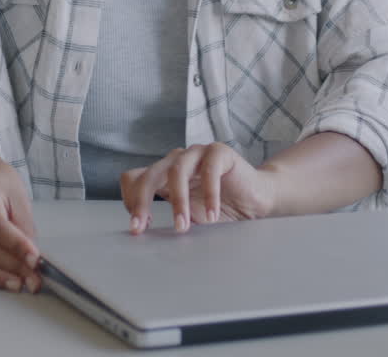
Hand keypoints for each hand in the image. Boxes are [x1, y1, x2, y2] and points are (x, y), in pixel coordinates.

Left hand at [119, 143, 275, 234]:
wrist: (256, 200)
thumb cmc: (220, 209)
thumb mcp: (189, 217)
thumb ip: (168, 218)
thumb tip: (146, 236)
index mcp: (164, 174)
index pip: (133, 179)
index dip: (131, 201)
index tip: (138, 227)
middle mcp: (176, 161)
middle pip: (148, 175)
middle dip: (141, 203)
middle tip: (141, 228)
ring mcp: (197, 153)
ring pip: (176, 171)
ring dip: (177, 202)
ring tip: (182, 227)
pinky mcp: (219, 152)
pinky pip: (209, 170)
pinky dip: (209, 195)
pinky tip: (212, 215)